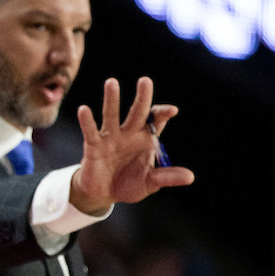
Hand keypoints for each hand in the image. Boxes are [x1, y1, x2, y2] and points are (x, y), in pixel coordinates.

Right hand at [71, 77, 194, 214]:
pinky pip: (90, 132)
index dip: (162, 113)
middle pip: (137, 112)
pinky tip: (84, 109)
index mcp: (145, 139)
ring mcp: (110, 138)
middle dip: (142, 98)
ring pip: (112, 115)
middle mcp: (128, 134)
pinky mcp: (93, 146)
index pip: (156, 121)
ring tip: (112, 82)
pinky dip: (87, 121)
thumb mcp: (150, 183)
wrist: (103, 194)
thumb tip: (190, 177)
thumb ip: (167, 177)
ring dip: (112, 99)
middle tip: (145, 81)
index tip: (172, 110)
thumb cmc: (128, 184)